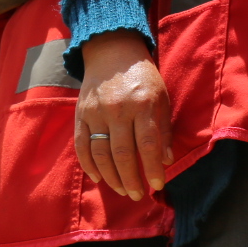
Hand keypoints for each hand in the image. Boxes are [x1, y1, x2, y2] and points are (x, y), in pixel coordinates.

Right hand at [73, 32, 173, 201]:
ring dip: (111, 176)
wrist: (112, 52)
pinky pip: (82, 145)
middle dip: (130, 179)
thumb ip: (163, 129)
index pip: (147, 144)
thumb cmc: (142, 78)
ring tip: (121, 189)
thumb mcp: (161, 98)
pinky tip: (98, 177)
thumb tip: (166, 160)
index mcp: (142, 105)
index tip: (157, 185)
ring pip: (101, 153)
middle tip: (137, 195)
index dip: (152, 169)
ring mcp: (96, 112)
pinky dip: (89, 165)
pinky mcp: (81, 114)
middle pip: (122, 153)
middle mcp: (117, 109)